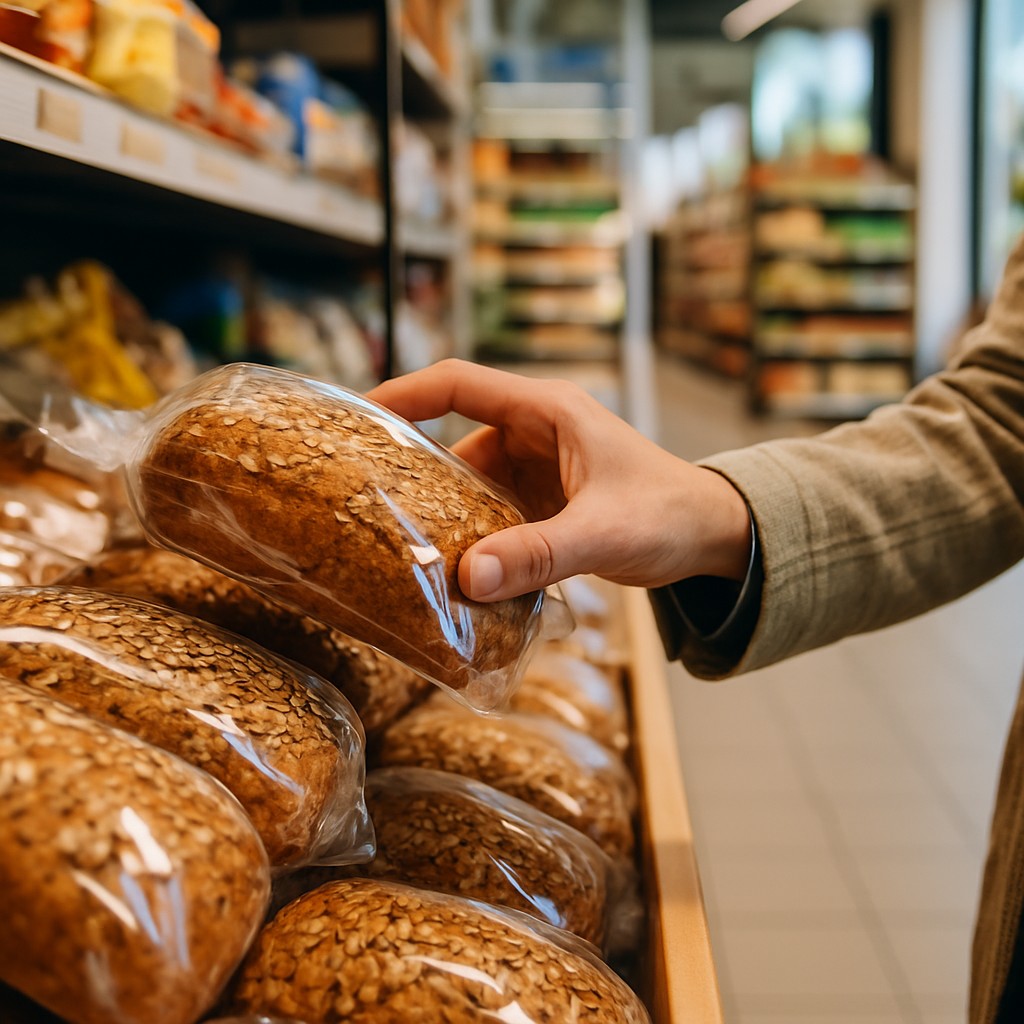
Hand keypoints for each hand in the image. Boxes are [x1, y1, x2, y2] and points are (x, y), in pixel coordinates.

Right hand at [369, 360, 751, 601]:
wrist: (713, 535)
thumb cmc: (670, 513)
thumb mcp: (603, 532)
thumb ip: (539, 553)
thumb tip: (467, 577)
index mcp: (547, 412)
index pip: (458, 383)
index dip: (404, 393)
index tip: (357, 417)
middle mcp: (535, 433)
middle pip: (454, 440)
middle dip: (416, 473)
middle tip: (371, 507)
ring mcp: (537, 469)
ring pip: (470, 484)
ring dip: (446, 516)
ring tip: (406, 550)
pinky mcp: (543, 502)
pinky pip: (492, 514)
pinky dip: (473, 538)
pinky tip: (454, 570)